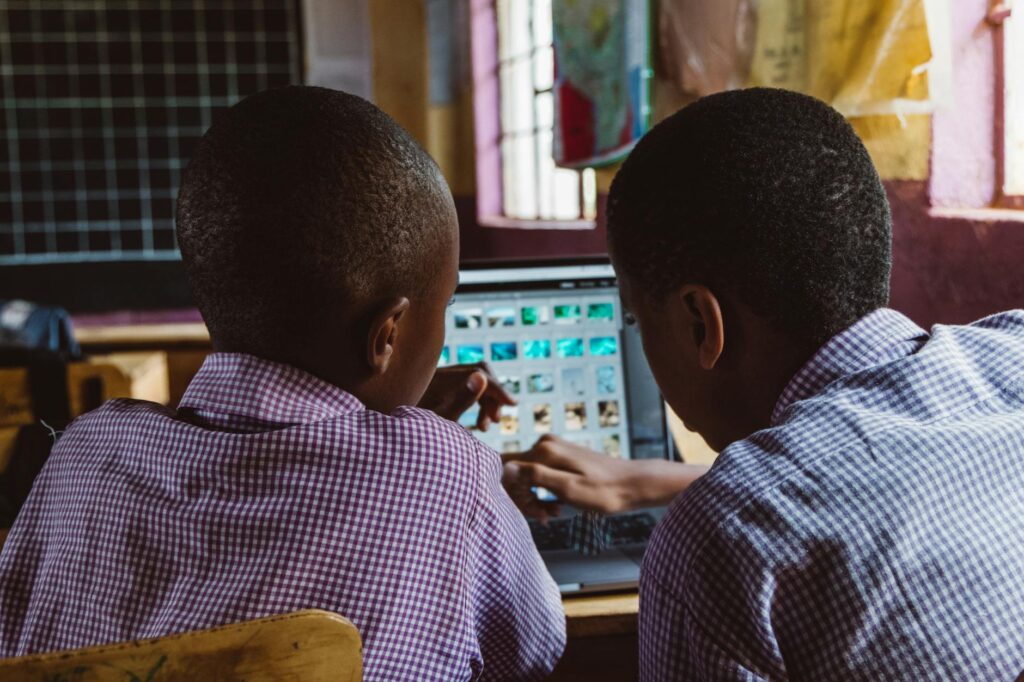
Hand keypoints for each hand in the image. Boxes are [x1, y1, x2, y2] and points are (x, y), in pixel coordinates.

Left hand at [418, 363, 515, 429]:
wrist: (386, 441)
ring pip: (473, 380)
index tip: (512, 404)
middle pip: (479, 371)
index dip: (499, 389)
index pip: (480, 374)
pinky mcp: (435, 388)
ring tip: (484, 427)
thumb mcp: (440, 420)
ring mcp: (436, 380)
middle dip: (493, 394)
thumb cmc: (410, 433)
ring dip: (485, 400)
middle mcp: (439, 374)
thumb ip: (462, 398)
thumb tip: (481, 377)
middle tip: (496, 419)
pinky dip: (474, 401)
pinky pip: (463, 386)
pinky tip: (473, 423)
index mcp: (441, 379)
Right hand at [504, 435, 708, 515]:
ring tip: (553, 514)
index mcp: (544, 451)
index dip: (511, 492)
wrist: (632, 485)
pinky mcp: (559, 456)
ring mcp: (552, 449)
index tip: (530, 509)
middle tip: (545, 516)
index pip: (506, 469)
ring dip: (534, 498)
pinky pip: (539, 475)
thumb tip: (505, 468)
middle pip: (515, 473)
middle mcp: (545, 444)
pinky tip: (557, 507)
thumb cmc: (604, 491)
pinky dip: (544, 493)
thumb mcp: (568, 489)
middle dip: (524, 498)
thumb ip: (536, 477)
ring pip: (526, 476)